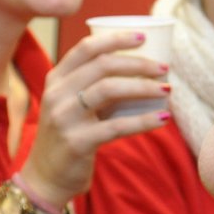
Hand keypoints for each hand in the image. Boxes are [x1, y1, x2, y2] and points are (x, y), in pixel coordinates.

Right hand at [18, 30, 169, 207]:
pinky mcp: (77, 142)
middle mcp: (57, 94)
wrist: (46, 176)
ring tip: (166, 89)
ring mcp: (64, 118)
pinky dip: (144, 120)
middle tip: (163, 67)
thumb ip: (96, 86)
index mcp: (56, 79)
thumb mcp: (73, 104)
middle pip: (102, 66)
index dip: (116, 39)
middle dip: (138, 63)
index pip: (86, 48)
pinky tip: (163, 117)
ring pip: (109, 90)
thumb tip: (142, 68)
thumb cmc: (70, 134)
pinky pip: (117, 126)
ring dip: (143, 87)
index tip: (143, 37)